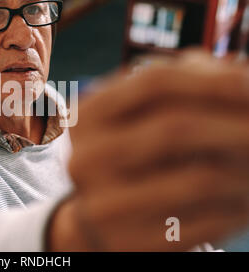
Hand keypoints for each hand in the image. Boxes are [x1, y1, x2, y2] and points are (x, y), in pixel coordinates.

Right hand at [48, 50, 248, 250]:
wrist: (98, 218)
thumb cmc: (126, 155)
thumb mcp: (135, 114)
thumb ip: (177, 84)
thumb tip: (240, 76)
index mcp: (86, 117)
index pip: (151, 82)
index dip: (210, 79)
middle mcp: (86, 158)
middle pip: (175, 127)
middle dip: (237, 123)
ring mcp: (105, 204)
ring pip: (201, 177)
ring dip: (247, 166)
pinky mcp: (131, 242)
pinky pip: (208, 221)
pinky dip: (240, 206)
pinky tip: (244, 198)